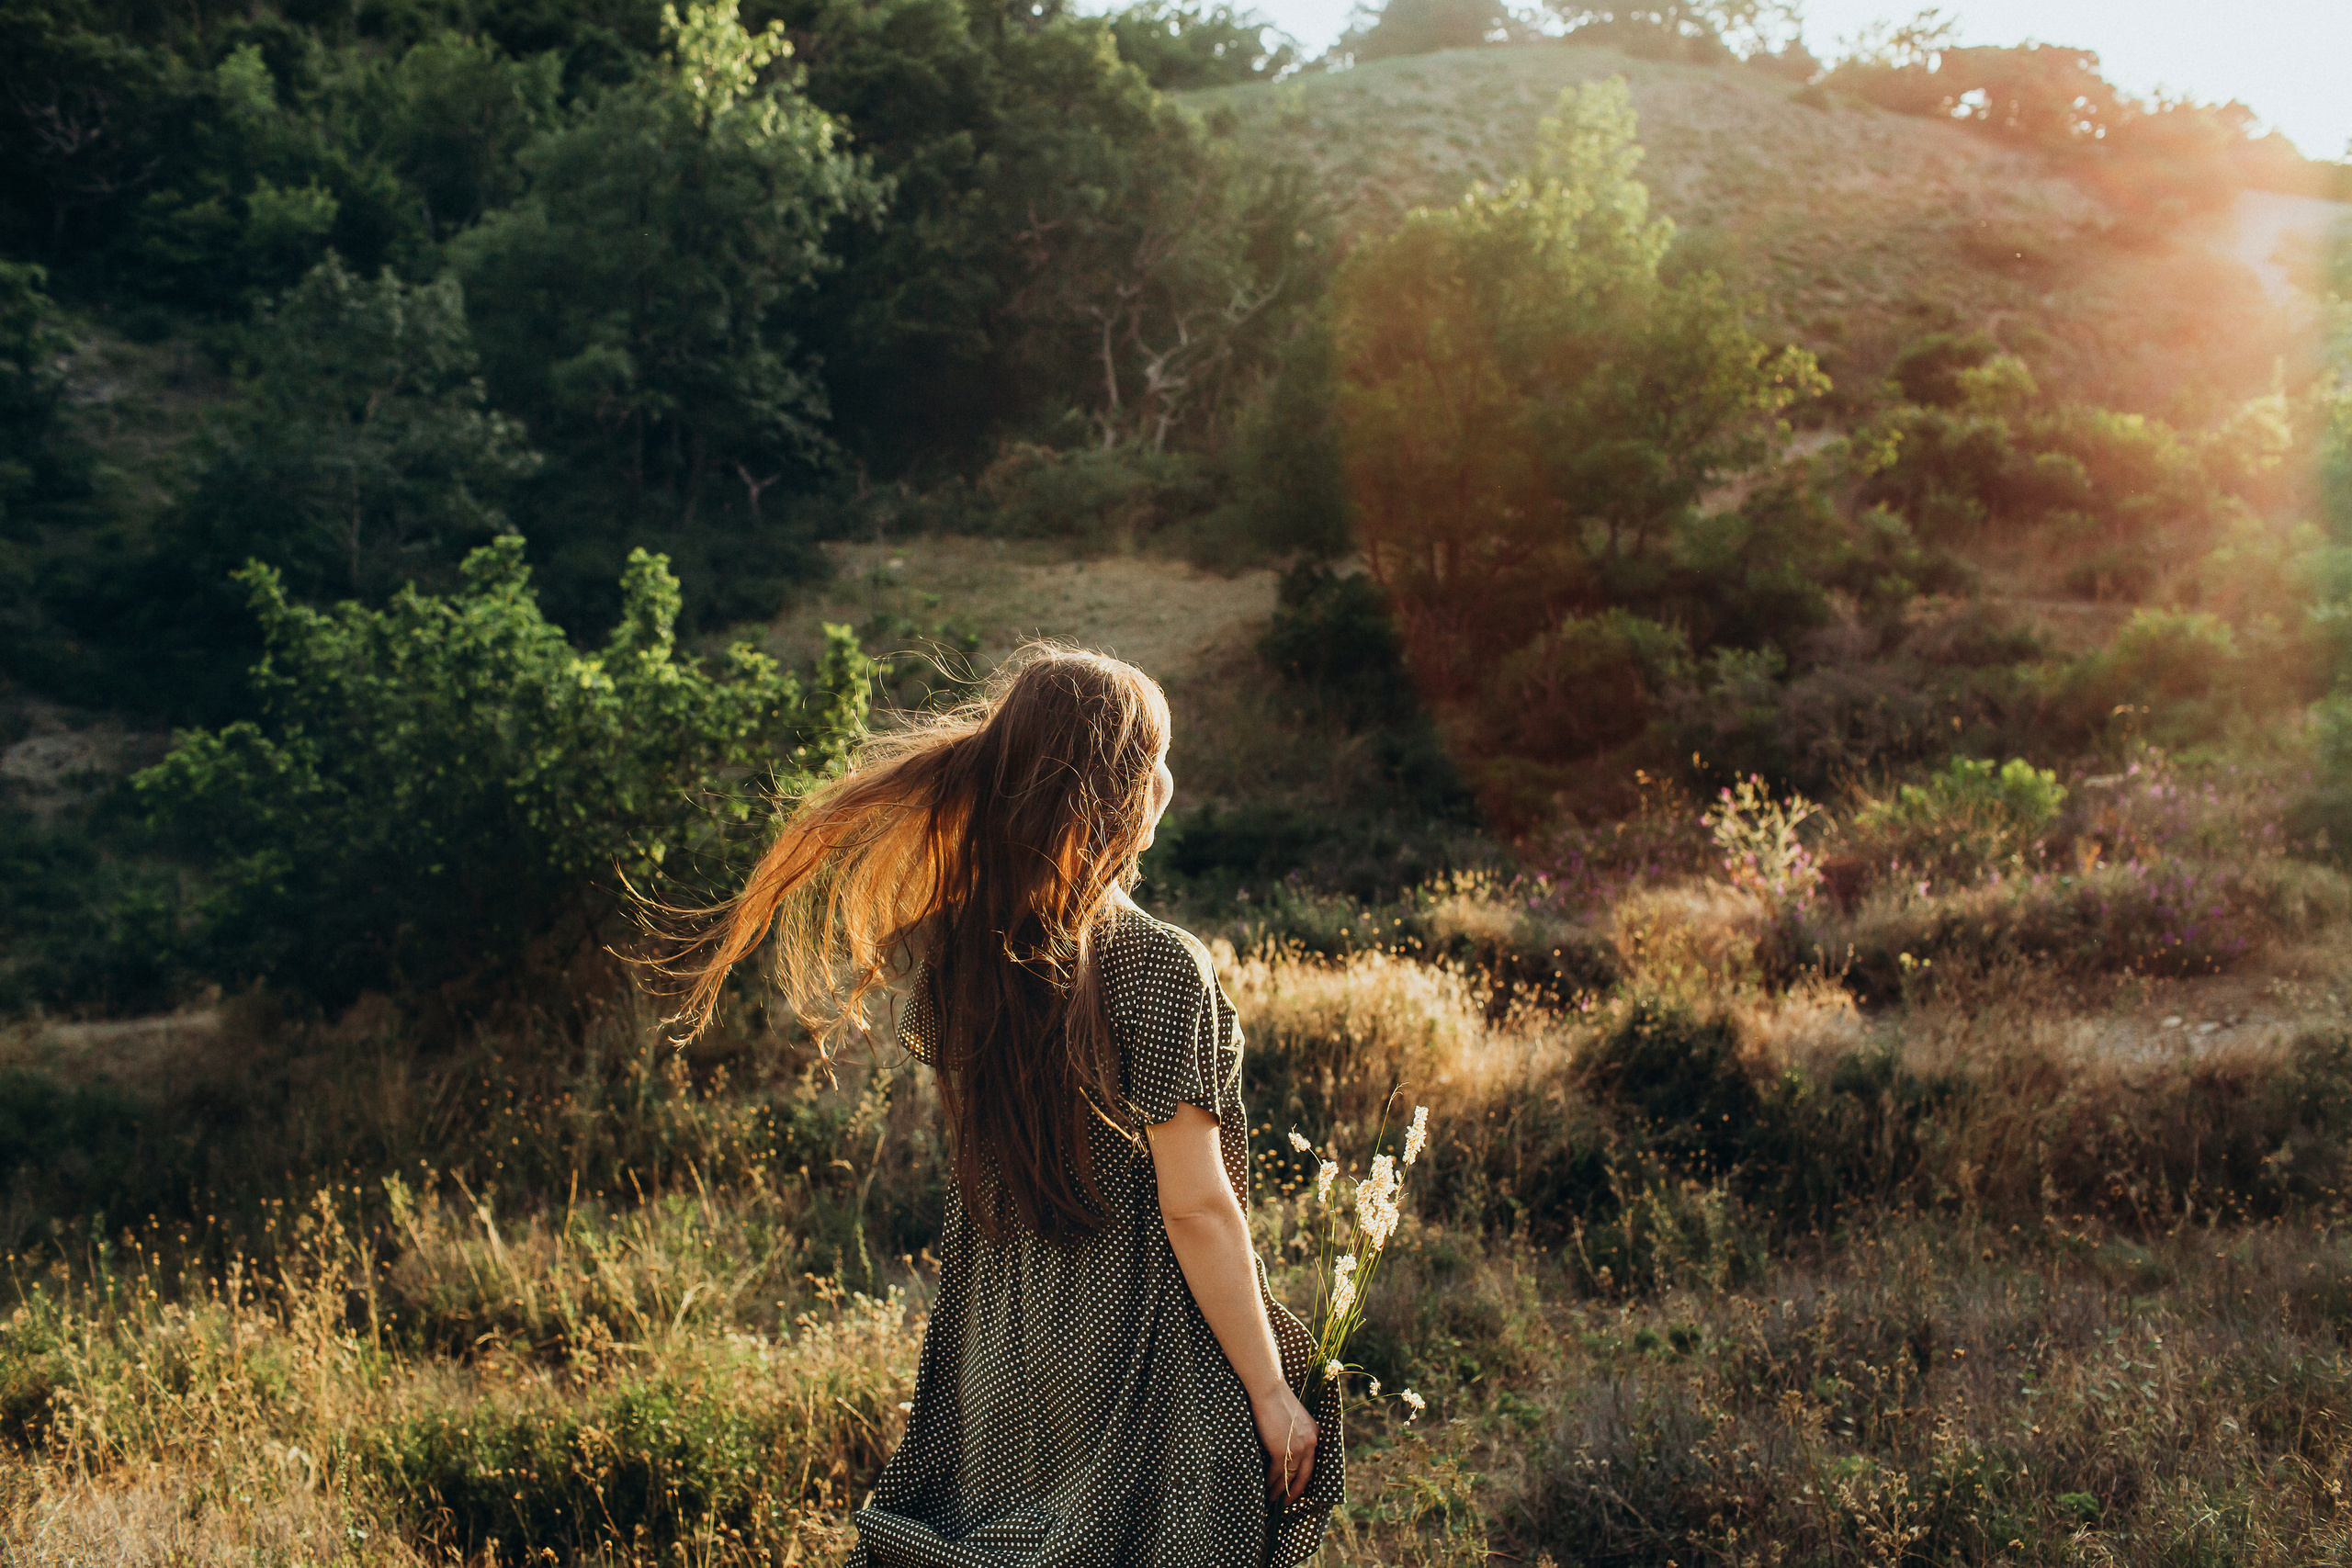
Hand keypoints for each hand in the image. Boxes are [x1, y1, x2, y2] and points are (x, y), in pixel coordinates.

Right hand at [1251, 1382, 1317, 1505]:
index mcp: (1315, 1434)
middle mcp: (1310, 1443)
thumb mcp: (1295, 1417)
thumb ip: (1296, 1433)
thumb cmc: (1276, 1400)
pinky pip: (1277, 1473)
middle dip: (1295, 1491)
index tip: (1296, 1488)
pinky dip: (1271, 1483)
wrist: (1269, 1390)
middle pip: (1305, 1475)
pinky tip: (1266, 1489)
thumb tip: (1287, 1449)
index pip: (1311, 1463)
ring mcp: (1298, 1448)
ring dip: (1280, 1490)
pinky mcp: (1282, 1451)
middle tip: (1287, 1503)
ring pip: (1289, 1477)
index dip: (1304, 1478)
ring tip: (1273, 1499)